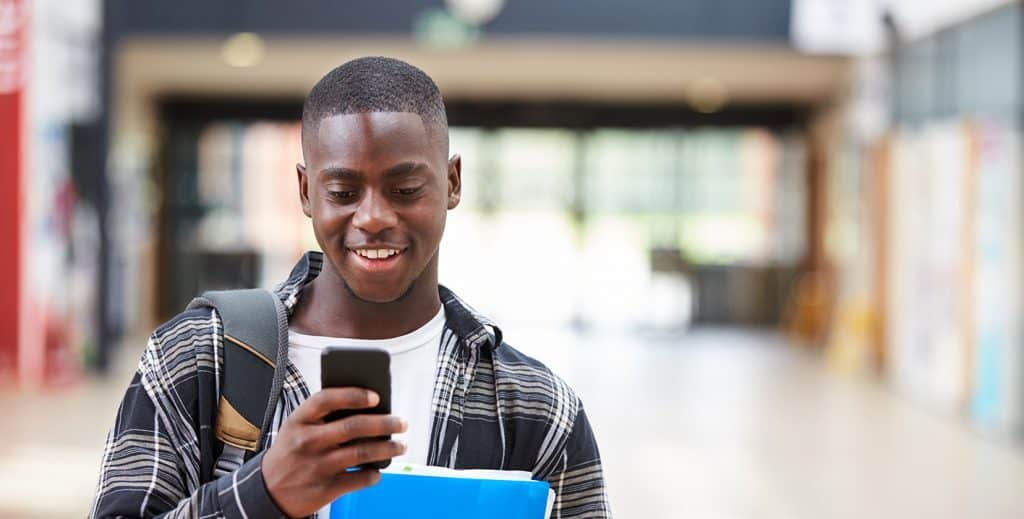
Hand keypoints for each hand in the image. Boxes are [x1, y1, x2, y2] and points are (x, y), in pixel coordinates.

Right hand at [261, 388, 406, 517]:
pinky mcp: (325, 489)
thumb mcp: (296, 427)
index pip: (327, 399)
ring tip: (400, 445)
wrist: (267, 490)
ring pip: (362, 453)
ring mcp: (317, 466)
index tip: (376, 397)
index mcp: (300, 420)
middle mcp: (308, 441)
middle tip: (402, 423)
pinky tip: (378, 470)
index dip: (354, 395)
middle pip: (353, 426)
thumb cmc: (290, 452)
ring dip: (388, 448)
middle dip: (385, 423)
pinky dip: (374, 474)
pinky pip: (359, 479)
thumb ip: (323, 415)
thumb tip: (367, 408)